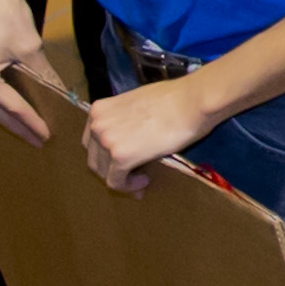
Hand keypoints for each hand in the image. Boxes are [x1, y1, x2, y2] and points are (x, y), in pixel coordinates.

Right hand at [0, 0, 56, 143]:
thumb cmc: (10, 16)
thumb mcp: (33, 49)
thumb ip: (45, 76)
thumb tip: (62, 96)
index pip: (11, 107)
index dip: (30, 122)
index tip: (44, 136)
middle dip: (16, 125)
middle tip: (36, 139)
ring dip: (3, 113)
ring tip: (23, 127)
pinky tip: (6, 103)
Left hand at [75, 70, 220, 195]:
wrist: (192, 101)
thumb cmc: (175, 98)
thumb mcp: (139, 104)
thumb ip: (126, 120)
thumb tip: (133, 137)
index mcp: (99, 110)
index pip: (92, 140)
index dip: (106, 154)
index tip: (124, 161)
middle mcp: (96, 124)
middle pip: (95, 158)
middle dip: (111, 169)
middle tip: (132, 175)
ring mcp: (106, 141)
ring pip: (103, 172)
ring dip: (121, 178)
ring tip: (142, 178)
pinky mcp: (120, 157)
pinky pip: (116, 182)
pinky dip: (128, 186)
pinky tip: (144, 181)